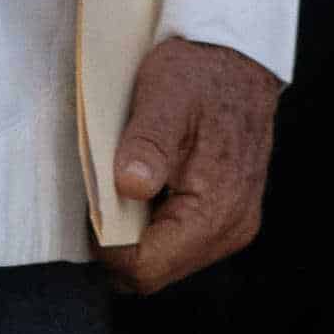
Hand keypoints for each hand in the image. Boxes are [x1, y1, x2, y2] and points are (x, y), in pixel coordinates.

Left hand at [100, 38, 281, 296]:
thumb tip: (131, 186)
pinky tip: (149, 192)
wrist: (238, 60)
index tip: (96, 204)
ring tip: (129, 188)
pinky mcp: (228, 221)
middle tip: (108, 194)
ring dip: (134, 238)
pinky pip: (176, 248)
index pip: (146, 267)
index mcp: (219, 204)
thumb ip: (148, 142)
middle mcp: (233, 227)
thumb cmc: (199, 74)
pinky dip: (151, 230)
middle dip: (119, 244)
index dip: (107, 246)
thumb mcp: (165, 94)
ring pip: (163, 266)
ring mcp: (234, 227)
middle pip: (153, 274)